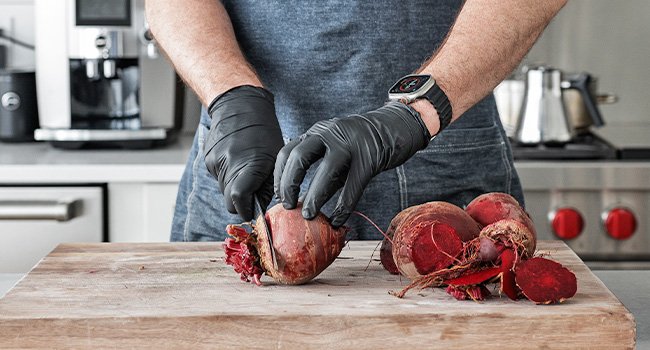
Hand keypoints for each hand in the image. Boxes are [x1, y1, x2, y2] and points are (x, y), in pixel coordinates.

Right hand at [203, 85, 283, 220]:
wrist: (239, 106)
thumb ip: (268, 186)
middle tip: (253, 188)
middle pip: (229, 200)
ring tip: (245, 166)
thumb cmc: (263, 131)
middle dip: (241, 200)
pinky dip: (228, 174)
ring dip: (235, 185)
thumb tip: (259, 206)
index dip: (246, 210)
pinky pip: (219, 177)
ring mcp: (214, 162)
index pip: (239, 200)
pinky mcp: (208, 159)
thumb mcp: (275, 159)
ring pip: (224, 189)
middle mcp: (227, 164)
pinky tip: (236, 158)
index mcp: (247, 165)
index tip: (252, 211)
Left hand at [274, 101, 430, 226]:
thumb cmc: (361, 145)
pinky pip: (353, 186)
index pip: (288, 151)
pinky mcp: (369, 158)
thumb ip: (321, 170)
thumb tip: (303, 202)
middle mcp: (330, 134)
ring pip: (326, 171)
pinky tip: (338, 220)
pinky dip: (343, 206)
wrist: (395, 127)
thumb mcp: (336, 151)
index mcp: (318, 132)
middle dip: (289, 183)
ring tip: (309, 215)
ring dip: (314, 196)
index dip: (280, 176)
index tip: (279, 195)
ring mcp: (351, 144)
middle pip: (299, 156)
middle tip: (287, 205)